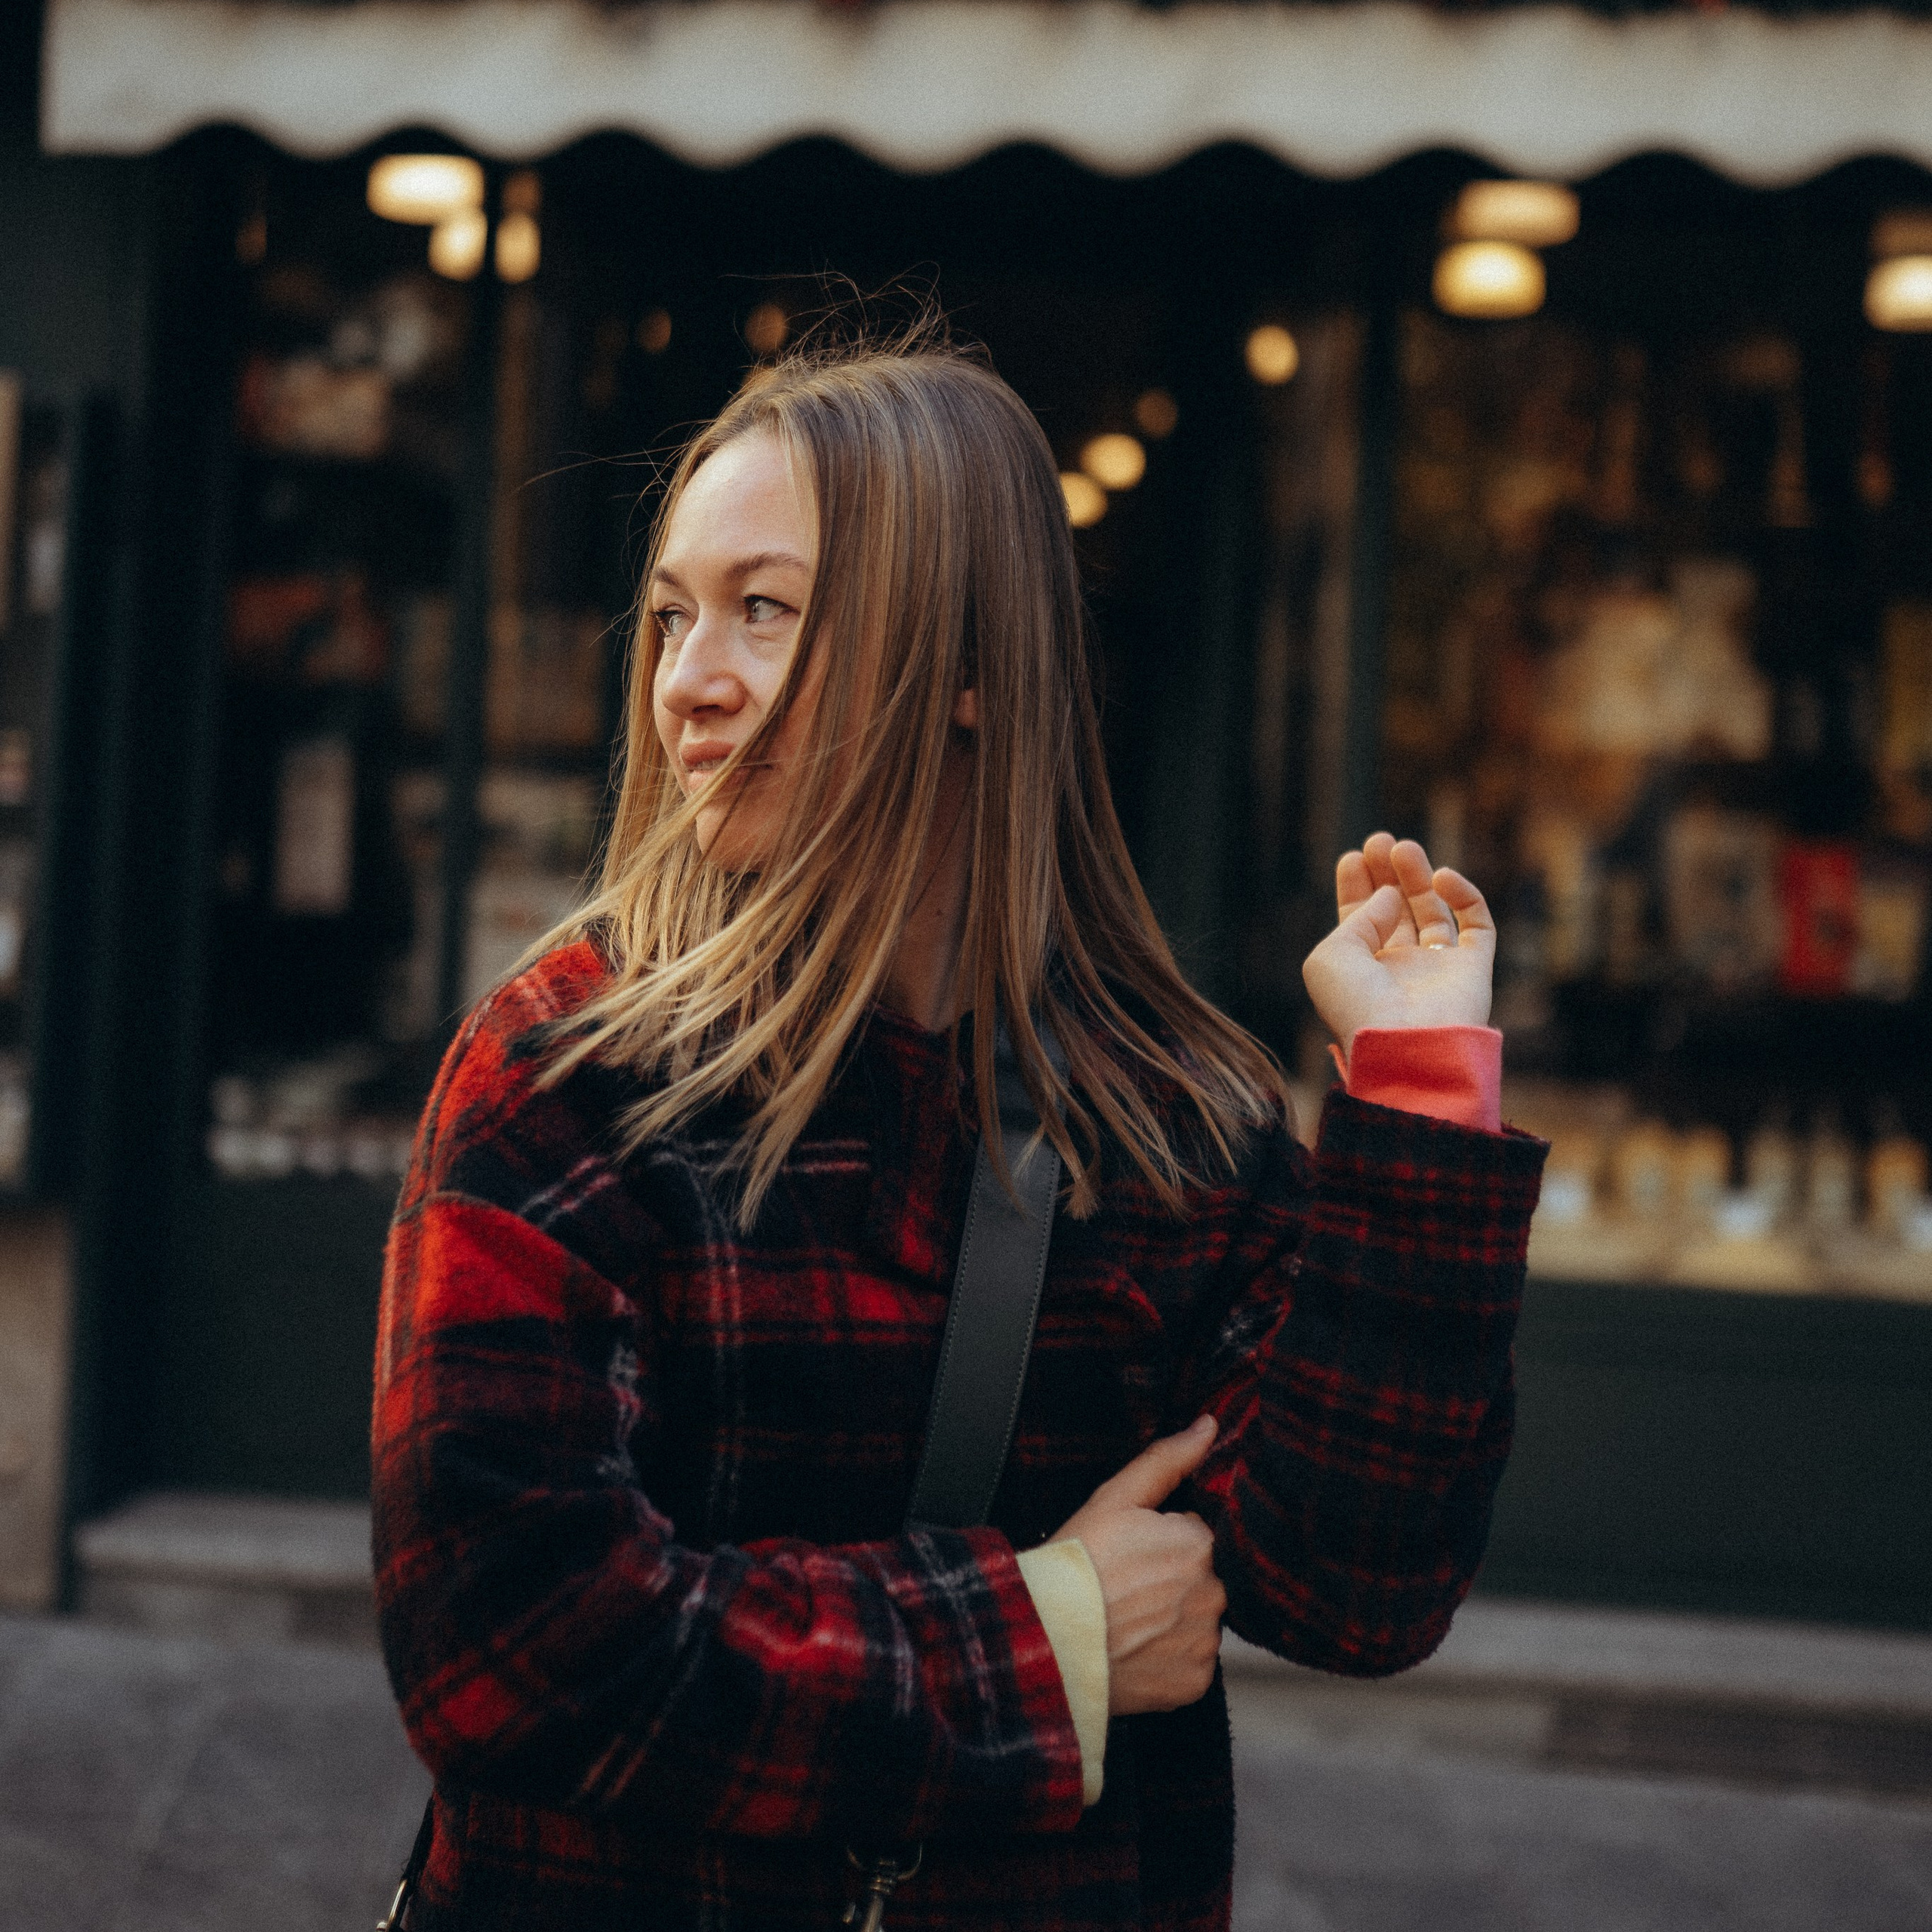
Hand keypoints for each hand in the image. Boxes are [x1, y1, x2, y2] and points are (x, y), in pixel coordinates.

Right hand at [1050, 1416, 1226, 1715]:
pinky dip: (1169, 1657)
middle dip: (1171, 1579)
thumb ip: (1167, 1459)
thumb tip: (1209, 1426)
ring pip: (1197, 1620)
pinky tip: (1136, 1649)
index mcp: (1199, 1543)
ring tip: (1126, 1619)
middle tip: (1124, 1587)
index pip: (1194, 1535)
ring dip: (1172, 1619)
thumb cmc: (1075, 1564)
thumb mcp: (1115, 1498)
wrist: (1045, 1640)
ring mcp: (1205, 1642)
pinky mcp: (1195, 1682)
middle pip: (1200, 1578)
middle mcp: (1214, 1593)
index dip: (1159, 1541)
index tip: (1129, 1553)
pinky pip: (1192, 1662)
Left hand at [1301, 831, 1495, 1056]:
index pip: (1360, 921)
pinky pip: (1476, 924)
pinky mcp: (1474, 968)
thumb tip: (1391, 895)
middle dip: (1388, 874)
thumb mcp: (1331, 956)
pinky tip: (1441, 877)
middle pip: (1396, 910)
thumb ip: (1357, 917)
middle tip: (1380, 840)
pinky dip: (1464, 895)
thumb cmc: (1357, 1006)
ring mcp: (1438, 969)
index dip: (1357, 888)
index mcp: (1362, 972)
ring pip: (1433, 911)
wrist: (1404, 1045)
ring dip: (1418, 876)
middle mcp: (1400, 969)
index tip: (1352, 856)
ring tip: (1402, 847)